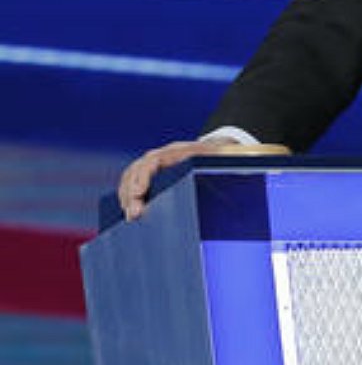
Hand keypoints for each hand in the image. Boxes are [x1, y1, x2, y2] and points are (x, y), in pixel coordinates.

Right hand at [117, 137, 236, 220]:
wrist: (221, 148)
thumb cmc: (222, 158)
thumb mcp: (224, 162)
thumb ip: (223, 171)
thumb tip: (232, 188)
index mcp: (181, 151)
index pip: (154, 160)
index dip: (143, 176)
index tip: (139, 193)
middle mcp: (164, 154)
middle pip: (138, 169)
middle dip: (131, 192)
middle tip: (133, 215)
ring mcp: (156, 162)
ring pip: (132, 175)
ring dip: (126, 195)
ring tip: (129, 216)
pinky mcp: (153, 172)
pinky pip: (133, 180)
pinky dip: (127, 194)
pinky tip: (128, 209)